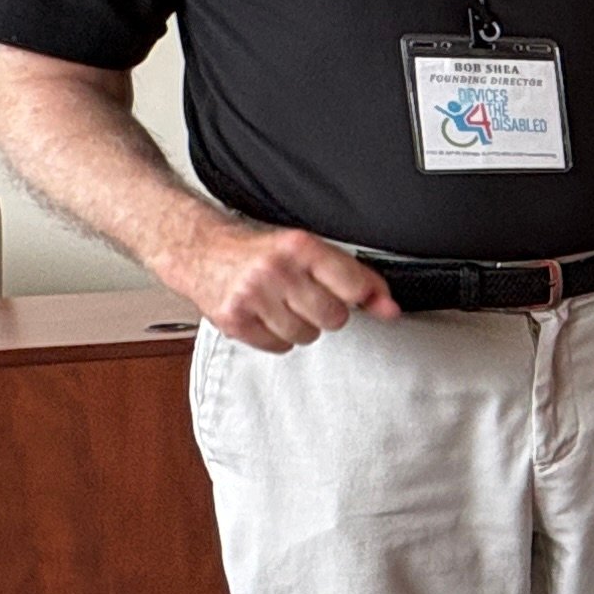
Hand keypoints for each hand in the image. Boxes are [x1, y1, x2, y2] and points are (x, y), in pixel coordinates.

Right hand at [170, 217, 396, 351]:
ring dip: (301, 326)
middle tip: (308, 297)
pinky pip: (279, 347)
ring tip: (283, 305)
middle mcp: (276, 270)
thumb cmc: (261, 253)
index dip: (362, 296)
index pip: (354, 285)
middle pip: (334, 318)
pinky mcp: (235, 320)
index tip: (357, 296)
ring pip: (307, 336)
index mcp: (300, 246)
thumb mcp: (311, 252)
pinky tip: (266, 316)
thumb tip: (391, 309)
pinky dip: (277, 337)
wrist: (202, 252)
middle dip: (327, 312)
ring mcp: (252, 296)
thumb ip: (356, 279)